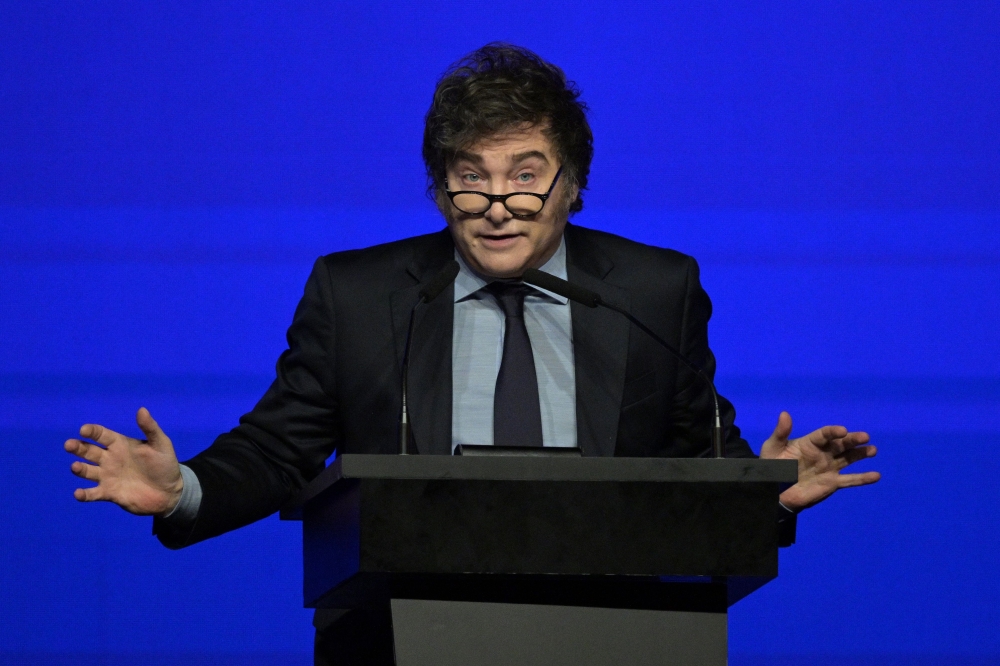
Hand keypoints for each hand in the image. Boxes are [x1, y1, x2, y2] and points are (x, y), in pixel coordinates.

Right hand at [64, 407, 183, 515]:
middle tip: (69, 445)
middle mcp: (110, 459)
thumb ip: (150, 428)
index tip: (84, 430)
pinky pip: (92, 494)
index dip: (92, 431)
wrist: (169, 491)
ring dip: (79, 469)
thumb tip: (141, 409)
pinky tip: (78, 494)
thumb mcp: (161, 444)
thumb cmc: (164, 464)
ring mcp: (107, 476)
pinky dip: (84, 494)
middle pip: (88, 451)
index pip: (101, 435)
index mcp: (120, 444)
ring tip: (76, 467)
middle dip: (77, 447)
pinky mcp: (109, 493)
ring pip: (87, 471)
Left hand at [761, 411, 879, 511]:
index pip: (824, 435)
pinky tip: (876, 475)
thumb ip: (781, 432)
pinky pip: (849, 480)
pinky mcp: (832, 483)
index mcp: (810, 443)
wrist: (774, 490)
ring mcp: (829, 468)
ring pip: (848, 459)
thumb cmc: (772, 466)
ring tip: (873, 450)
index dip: (833, 432)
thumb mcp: (773, 447)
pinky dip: (862, 478)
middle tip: (865, 436)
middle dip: (852, 440)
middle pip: (840, 444)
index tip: (843, 430)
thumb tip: (785, 413)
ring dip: (861, 454)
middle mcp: (823, 453)